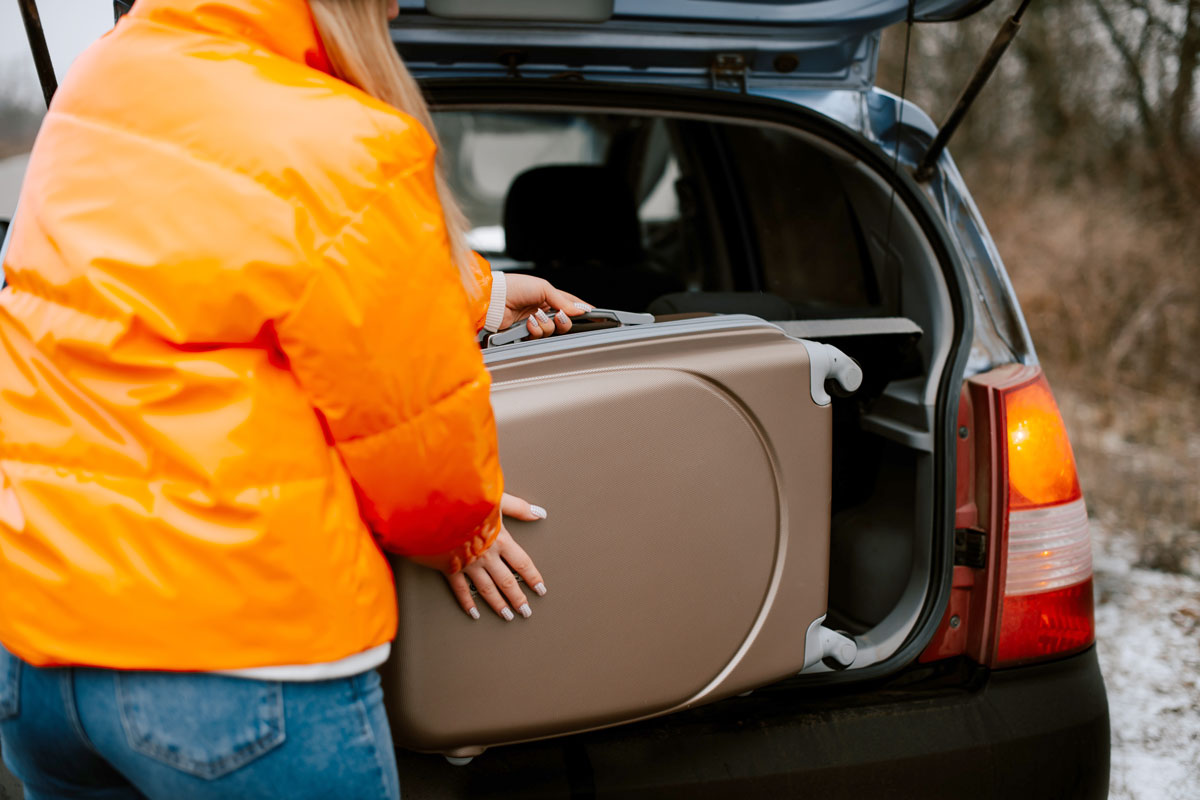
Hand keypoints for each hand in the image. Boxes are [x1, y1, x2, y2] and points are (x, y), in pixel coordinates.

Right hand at [445, 493, 547, 620]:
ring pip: (487, 590)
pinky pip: (460, 590)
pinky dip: (467, 602)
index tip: (540, 589)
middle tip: (526, 611)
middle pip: (507, 582)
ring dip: (498, 605)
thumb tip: (539, 513)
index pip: (522, 563)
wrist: (432, 508)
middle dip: (518, 598)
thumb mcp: (496, 498)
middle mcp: (486, 555)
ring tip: (507, 616)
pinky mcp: (449, 567)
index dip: (533, 577)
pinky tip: (474, 612)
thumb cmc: (463, 499)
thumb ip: (518, 507)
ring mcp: (468, 564)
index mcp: (500, 539)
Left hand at [502, 273, 591, 339]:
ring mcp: (535, 321)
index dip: (582, 310)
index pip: (571, 304)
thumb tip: (578, 310)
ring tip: (534, 317)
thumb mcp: (543, 288)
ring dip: (545, 325)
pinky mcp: (526, 332)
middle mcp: (544, 309)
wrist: (494, 300)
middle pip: (565, 322)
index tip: (593, 315)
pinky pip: (538, 337)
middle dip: (563, 321)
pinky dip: (535, 330)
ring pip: (552, 331)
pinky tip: (528, 323)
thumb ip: (562, 301)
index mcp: (549, 296)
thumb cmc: (515, 287)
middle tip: (558, 317)